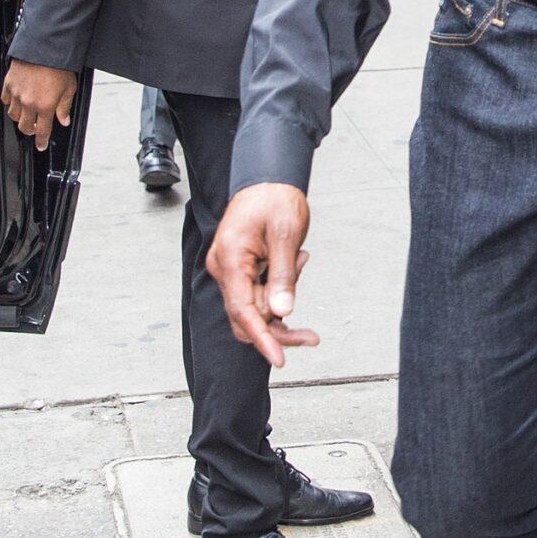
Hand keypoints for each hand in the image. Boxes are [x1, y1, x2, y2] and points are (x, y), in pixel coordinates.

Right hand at [1, 60, 76, 151]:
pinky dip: (10, 102)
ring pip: (13, 115)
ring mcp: (16, 93)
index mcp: (45, 106)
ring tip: (27, 113)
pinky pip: (5, 99)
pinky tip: (17, 99)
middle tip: (34, 128)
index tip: (40, 145)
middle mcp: (28, 102)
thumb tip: (63, 120)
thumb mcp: (69, 88)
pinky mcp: (8, 83)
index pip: (41, 131)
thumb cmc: (59, 66)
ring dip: (20, 117)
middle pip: (24, 127)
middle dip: (30, 130)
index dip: (41, 141)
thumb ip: (64, 107)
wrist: (44, 47)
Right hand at [207, 182, 316, 367]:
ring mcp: (230, 270)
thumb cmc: (276, 200)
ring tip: (300, 260)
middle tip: (312, 337)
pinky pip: (259, 293)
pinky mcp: (240, 269)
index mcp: (230, 260)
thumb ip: (283, 276)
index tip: (280, 359)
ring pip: (256, 307)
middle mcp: (224, 268)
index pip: (244, 311)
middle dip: (279, 328)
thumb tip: (282, 312)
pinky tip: (295, 260)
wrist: (268, 178)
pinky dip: (279, 288)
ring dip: (282, 300)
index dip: (263, 338)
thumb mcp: (286, 235)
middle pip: (249, 317)